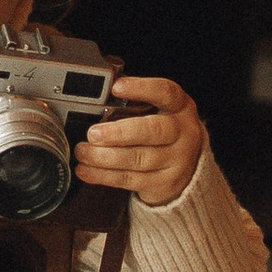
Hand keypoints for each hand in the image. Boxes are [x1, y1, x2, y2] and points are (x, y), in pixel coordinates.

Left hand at [77, 74, 205, 208]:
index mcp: (179, 107)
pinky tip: (86, 170)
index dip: (141, 88)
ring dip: (104, 157)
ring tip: (82, 151)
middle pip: (153, 131)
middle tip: (93, 133)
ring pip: (138, 159)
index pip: (165, 92)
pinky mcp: (165, 184)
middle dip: (119, 132)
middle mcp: (183, 132)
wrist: (189, 165)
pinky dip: (104, 176)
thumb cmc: (164, 130)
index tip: (116, 87)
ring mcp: (177, 160)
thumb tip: (96, 98)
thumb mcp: (159, 110)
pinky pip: (131, 180)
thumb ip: (134, 103)